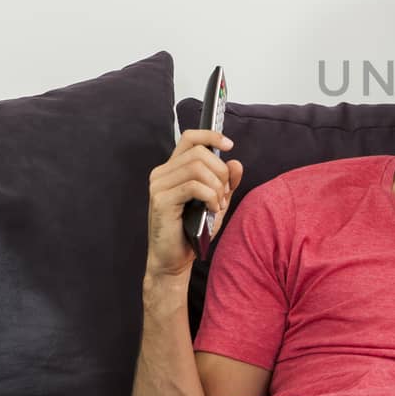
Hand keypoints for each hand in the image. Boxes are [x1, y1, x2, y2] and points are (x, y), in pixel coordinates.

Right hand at [145, 130, 243, 280]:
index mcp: (173, 169)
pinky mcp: (160, 200)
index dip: (211, 136)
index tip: (230, 145)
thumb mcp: (217, 202)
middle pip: (199, 152)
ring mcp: (158, 186)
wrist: (174, 260)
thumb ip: (227, 183)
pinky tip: (213, 208)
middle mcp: (162, 173)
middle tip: (225, 192)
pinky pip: (193, 186)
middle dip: (221, 171)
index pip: (190, 138)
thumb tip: (236, 163)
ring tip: (219, 204)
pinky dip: (210, 196)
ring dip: (217, 186)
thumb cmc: (193, 231)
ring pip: (197, 168)